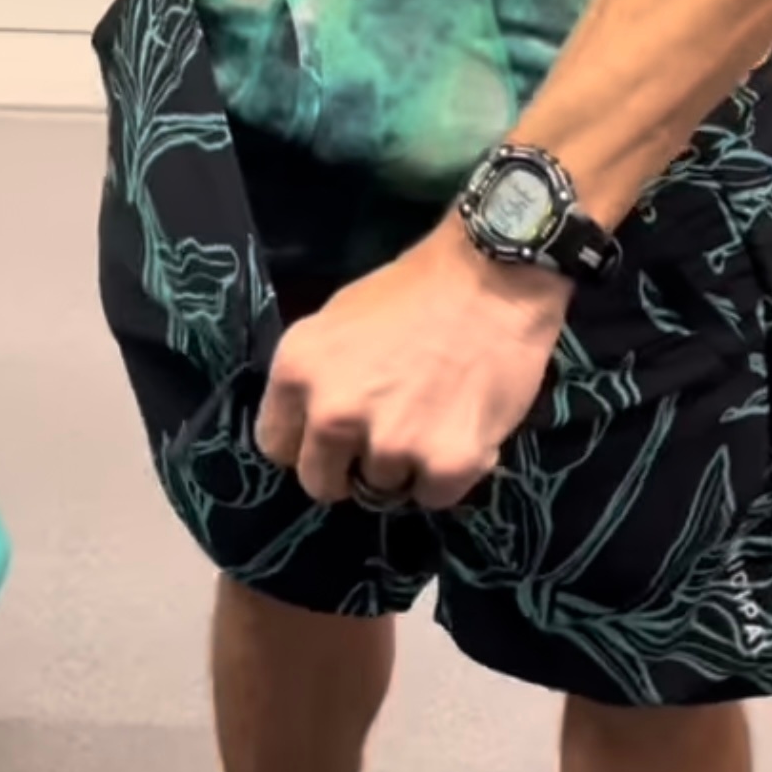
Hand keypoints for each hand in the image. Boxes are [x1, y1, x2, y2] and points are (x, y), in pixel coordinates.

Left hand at [255, 224, 571, 514]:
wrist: (496, 274)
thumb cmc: (418, 288)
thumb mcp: (342, 317)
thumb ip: (320, 374)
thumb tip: (316, 422)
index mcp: (298, 369)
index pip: (276, 445)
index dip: (309, 439)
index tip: (336, 431)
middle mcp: (333, 414)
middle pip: (321, 482)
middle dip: (350, 465)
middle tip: (387, 431)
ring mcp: (390, 443)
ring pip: (382, 489)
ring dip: (405, 465)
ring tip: (435, 416)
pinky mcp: (446, 463)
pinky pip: (434, 497)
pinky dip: (449, 473)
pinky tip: (464, 428)